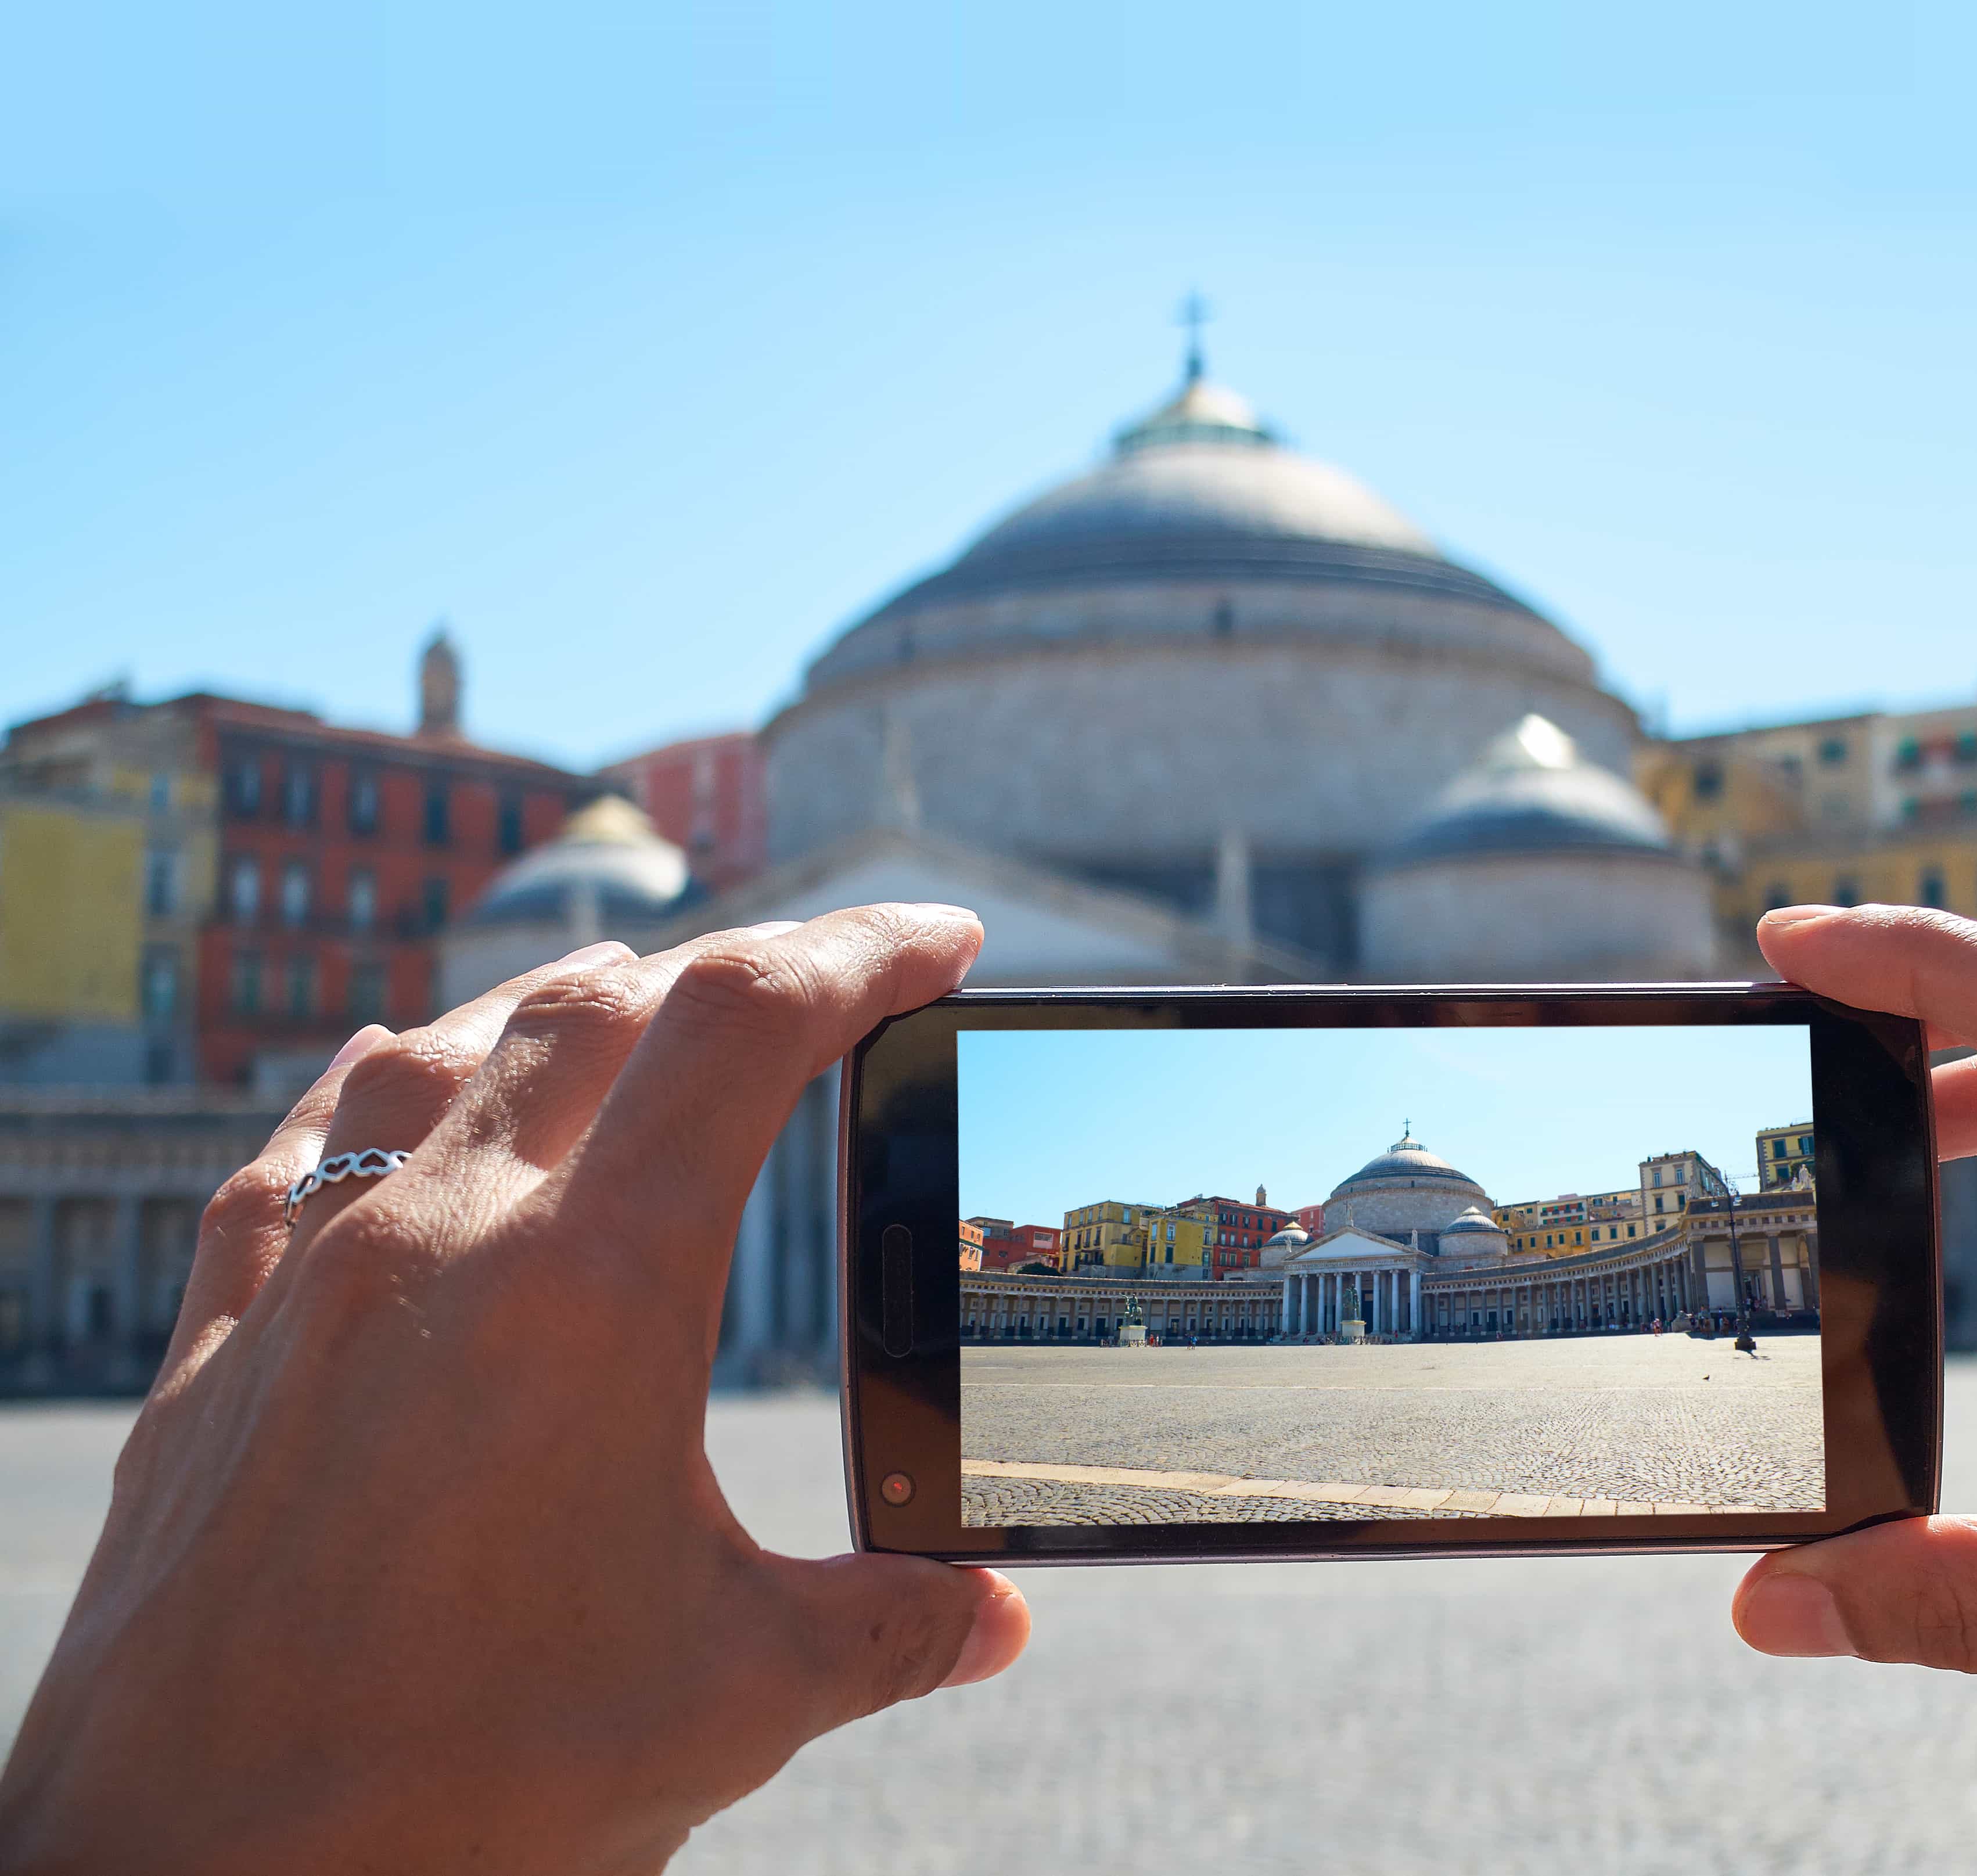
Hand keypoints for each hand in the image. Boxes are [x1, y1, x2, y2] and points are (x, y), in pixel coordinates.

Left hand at [0, 906, 1030, 1873]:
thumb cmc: (460, 1795)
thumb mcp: (727, 1702)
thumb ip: (889, 1629)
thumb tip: (1000, 1617)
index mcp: (596, 1289)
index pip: (755, 1024)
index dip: (868, 952)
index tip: (945, 942)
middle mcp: (446, 1236)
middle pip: (612, 996)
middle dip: (742, 964)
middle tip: (823, 992)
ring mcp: (313, 1274)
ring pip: (450, 1040)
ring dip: (569, 1003)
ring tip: (641, 1008)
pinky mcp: (219, 1340)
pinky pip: (303, 1138)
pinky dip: (389, 1079)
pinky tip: (408, 1081)